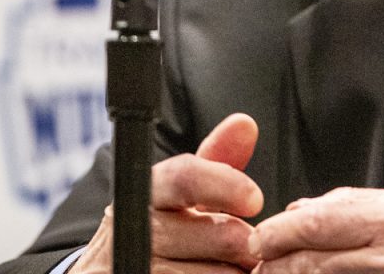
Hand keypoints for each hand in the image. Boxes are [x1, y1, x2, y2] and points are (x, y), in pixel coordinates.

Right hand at [73, 113, 264, 272]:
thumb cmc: (162, 233)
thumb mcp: (183, 197)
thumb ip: (216, 162)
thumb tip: (245, 123)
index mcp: (145, 192)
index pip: (185, 177)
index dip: (226, 185)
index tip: (256, 199)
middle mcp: (130, 229)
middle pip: (214, 234)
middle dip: (244, 243)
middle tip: (252, 248)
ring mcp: (128, 266)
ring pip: (213, 273)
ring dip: (234, 272)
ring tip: (234, 268)